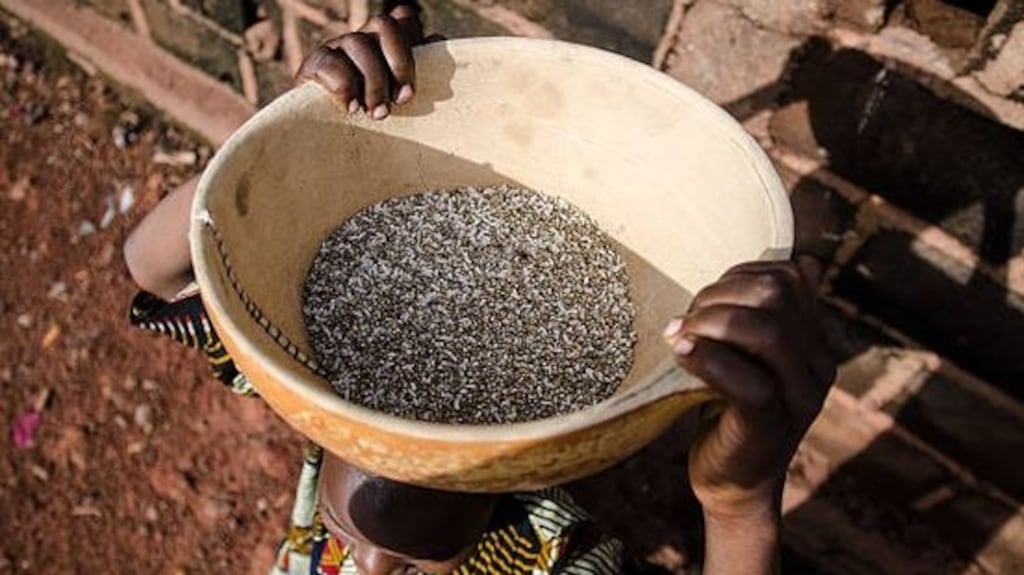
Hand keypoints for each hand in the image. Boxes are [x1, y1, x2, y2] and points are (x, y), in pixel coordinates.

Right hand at [295, 3, 426, 119]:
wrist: (328, 148)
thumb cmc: (373, 128)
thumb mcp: (400, 105)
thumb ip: (418, 76)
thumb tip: (436, 41)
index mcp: (386, 45)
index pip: (405, 20)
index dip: (416, 47)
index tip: (415, 87)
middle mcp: (363, 41)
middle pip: (385, 25)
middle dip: (399, 63)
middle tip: (402, 101)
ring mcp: (337, 49)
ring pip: (359, 43)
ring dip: (374, 82)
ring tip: (377, 115)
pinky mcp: (313, 64)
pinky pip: (330, 61)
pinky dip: (344, 86)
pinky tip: (351, 109)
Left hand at [664, 260, 835, 519]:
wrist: (732, 481)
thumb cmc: (728, 407)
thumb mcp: (745, 353)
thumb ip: (754, 314)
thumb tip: (778, 264)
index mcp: (814, 341)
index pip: (790, 277)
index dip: (740, 274)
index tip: (705, 298)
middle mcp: (818, 365)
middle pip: (777, 295)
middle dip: (719, 295)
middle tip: (685, 319)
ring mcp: (799, 398)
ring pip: (767, 332)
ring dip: (711, 322)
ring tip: (678, 334)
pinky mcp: (771, 427)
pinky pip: (749, 383)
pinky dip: (708, 359)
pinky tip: (682, 353)